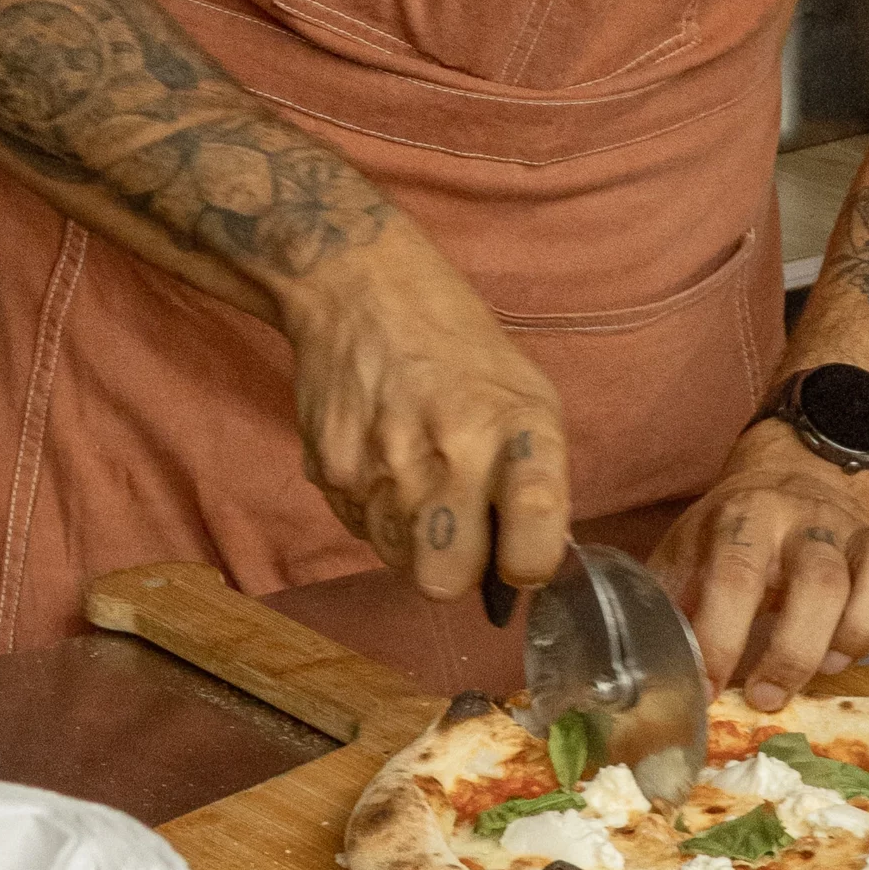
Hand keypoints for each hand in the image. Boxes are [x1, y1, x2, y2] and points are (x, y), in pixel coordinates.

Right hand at [279, 219, 569, 599]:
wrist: (360, 290)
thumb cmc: (459, 349)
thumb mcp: (527, 394)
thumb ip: (538, 478)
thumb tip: (532, 559)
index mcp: (514, 427)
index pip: (533, 528)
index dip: (529, 563)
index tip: (522, 559)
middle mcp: (448, 450)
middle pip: (444, 579)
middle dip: (457, 571)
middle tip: (464, 536)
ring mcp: (380, 464)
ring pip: (399, 563)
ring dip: (414, 542)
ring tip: (421, 482)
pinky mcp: (330, 471)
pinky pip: (361, 530)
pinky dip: (378, 512)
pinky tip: (386, 462)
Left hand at [650, 424, 868, 707]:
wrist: (788, 470)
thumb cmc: (728, 537)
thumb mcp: (684, 556)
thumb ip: (667, 605)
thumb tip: (635, 674)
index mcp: (743, 519)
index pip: (735, 576)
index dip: (722, 637)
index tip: (711, 688)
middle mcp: (807, 519)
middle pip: (819, 578)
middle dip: (795, 649)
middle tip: (771, 695)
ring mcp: (862, 529)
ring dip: (863, 627)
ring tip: (835, 664)